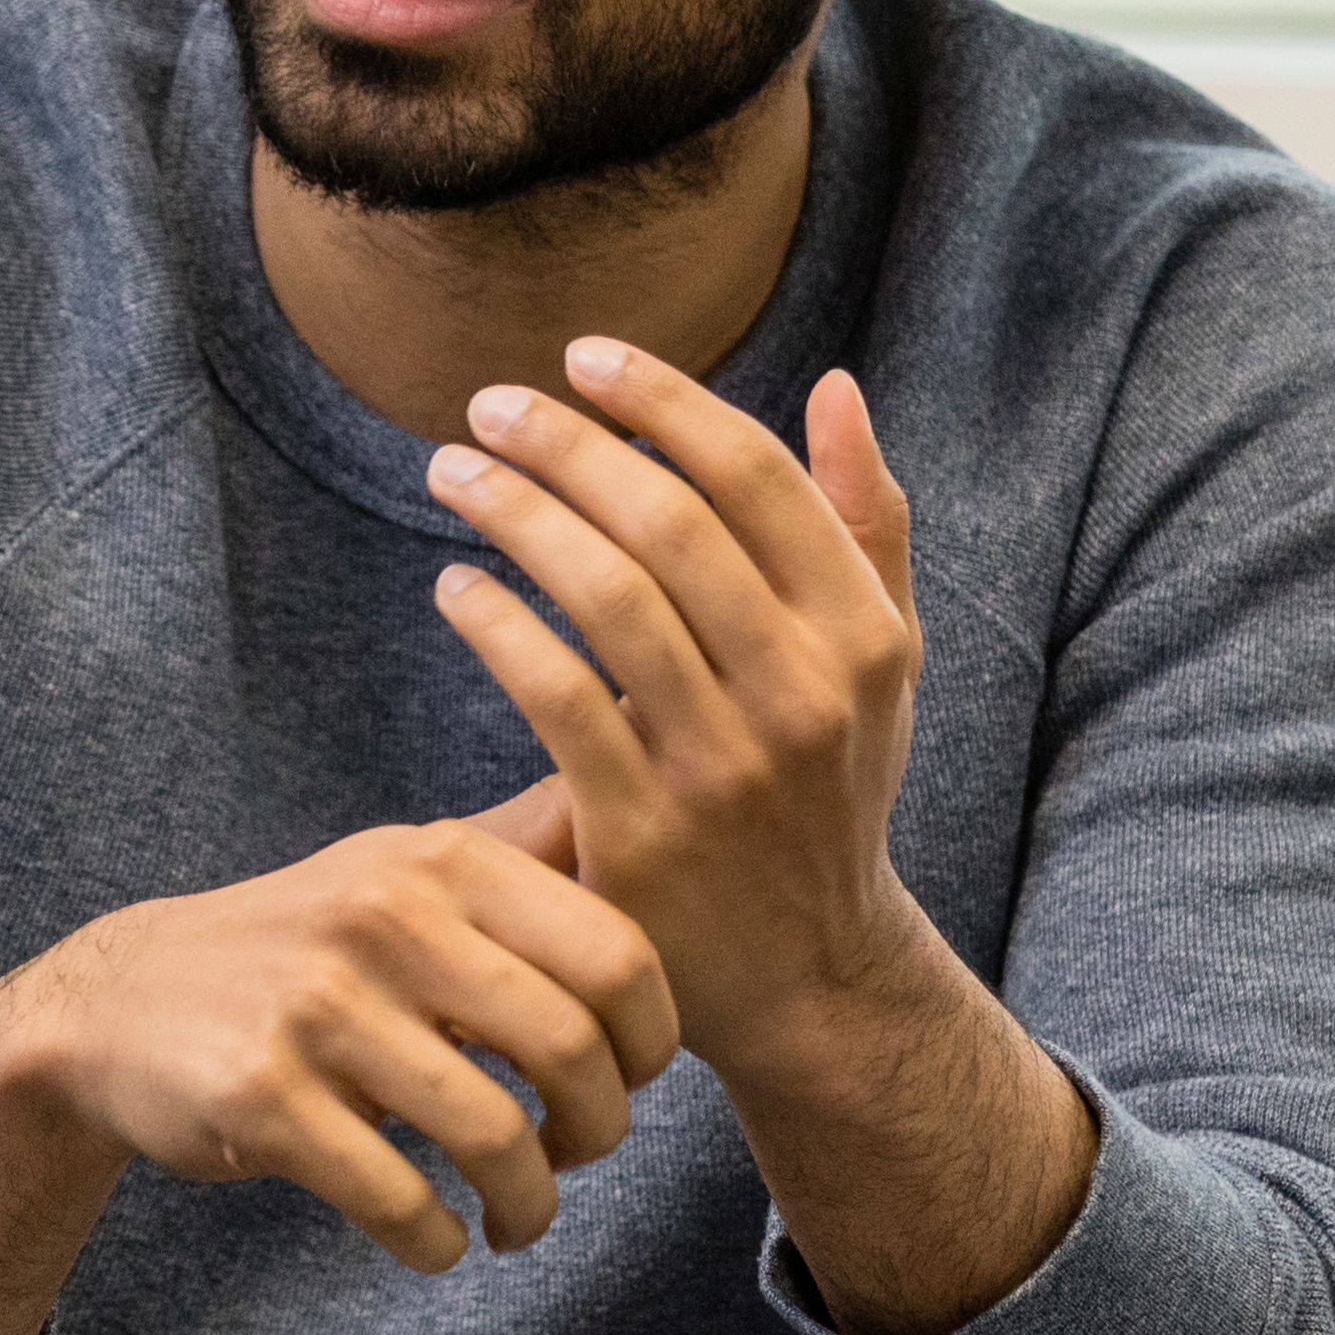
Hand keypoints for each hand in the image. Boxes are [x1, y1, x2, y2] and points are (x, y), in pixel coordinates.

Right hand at [0, 787, 676, 1274]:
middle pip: (571, 1049)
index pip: (619, 953)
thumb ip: (522, 846)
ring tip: (518, 1221)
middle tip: (579, 1157)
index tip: (629, 1080)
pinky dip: (439, 1242)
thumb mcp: (401, 868)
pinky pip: (401, 1199)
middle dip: (602, 1133)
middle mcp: (382, 919)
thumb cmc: (302, 947)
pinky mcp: (262, 1097)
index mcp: (439, 862)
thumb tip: (638, 764)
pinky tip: (439, 1239)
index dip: (654, 1040)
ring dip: (531, 1207)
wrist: (119, 1003)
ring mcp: (317, 1008)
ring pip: (496, 1138)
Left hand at [423, 343, 929, 1081]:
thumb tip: (837, 387)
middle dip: (568, 444)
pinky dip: (495, 622)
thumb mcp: (882, 667)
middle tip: (490, 404)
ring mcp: (723, 765)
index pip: (757, 477)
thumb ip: (865, 526)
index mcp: (865, 636)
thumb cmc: (830, 792)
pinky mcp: (641, 829)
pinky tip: (455, 586)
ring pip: (605, 595)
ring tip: (453, 472)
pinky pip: (553, 693)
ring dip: (514, 512)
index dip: (663, 401)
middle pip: (669, 521)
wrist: (811, 977)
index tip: (585, 356)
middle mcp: (805, 692)